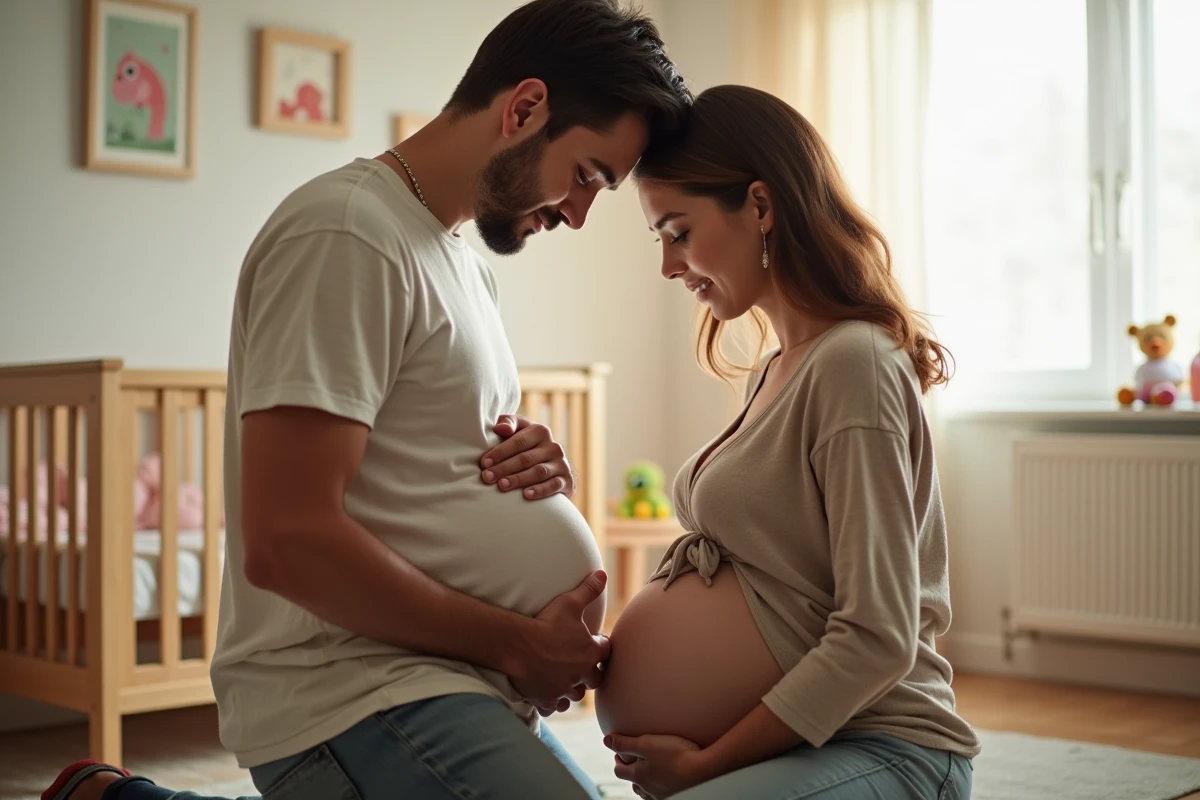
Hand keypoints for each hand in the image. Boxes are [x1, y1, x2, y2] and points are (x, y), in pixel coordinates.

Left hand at [480, 415, 574, 499]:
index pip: (518, 441)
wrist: (554, 468)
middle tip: (487, 477)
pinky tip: (526, 495)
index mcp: (540, 431)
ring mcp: (561, 464)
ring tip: (502, 485)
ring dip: (519, 479)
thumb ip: (508, 423)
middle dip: (504, 468)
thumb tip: (500, 428)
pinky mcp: (567, 481)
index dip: (499, 452)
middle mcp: (553, 446)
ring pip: (538, 472)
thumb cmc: (527, 447)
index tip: (484, 463)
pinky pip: (554, 485)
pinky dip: (540, 490)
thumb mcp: (519, 430)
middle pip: (525, 458)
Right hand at [509, 571, 609, 712]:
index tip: (594, 641)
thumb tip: (602, 574)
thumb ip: (588, 589)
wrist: (517, 645)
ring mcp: (564, 689)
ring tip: (565, 680)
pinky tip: (548, 693)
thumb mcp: (569, 602)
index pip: (606, 651)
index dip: (600, 644)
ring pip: (576, 696)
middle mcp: (581, 674)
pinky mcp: (547, 699)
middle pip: (596, 679)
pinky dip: (553, 702)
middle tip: (582, 664)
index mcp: (591, 652)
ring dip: (573, 689)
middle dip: (591, 673)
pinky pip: (555, 706)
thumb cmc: (545, 622)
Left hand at [604, 733, 709, 799]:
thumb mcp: (646, 743)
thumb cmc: (675, 755)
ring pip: (646, 792)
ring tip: (647, 775)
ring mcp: (662, 795)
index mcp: (638, 776)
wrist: (703, 771)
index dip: (617, 761)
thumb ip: (625, 743)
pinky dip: (658, 789)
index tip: (619, 753)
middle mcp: (648, 789)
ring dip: (643, 783)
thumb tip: (606, 740)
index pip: (619, 771)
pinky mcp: (676, 796)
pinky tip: (665, 783)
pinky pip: (661, 796)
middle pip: (633, 784)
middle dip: (630, 773)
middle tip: (632, 762)